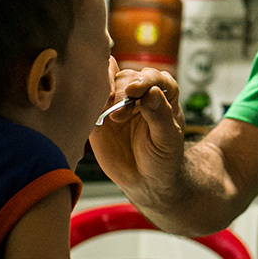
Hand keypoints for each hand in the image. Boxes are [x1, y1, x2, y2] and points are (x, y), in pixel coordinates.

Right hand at [89, 58, 186, 201]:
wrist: (144, 180)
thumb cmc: (163, 158)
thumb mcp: (167, 140)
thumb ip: (161, 116)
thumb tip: (152, 92)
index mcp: (163, 94)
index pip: (155, 77)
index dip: (145, 80)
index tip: (135, 90)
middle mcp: (140, 93)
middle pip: (128, 78)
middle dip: (123, 92)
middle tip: (120, 116)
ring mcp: (118, 102)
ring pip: (108, 85)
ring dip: (107, 95)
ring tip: (111, 117)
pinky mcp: (99, 114)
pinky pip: (91, 101)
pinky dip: (90, 101)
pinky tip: (93, 111)